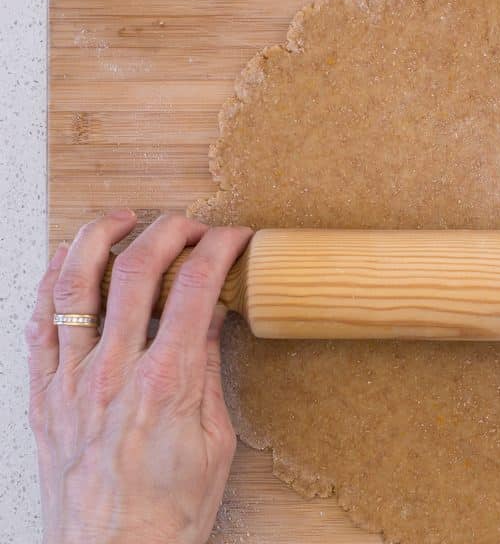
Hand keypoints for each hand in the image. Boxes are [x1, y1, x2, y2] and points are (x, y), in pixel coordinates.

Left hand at [26, 210, 252, 543]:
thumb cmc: (169, 511)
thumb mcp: (216, 440)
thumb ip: (210, 372)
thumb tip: (213, 319)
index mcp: (167, 383)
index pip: (195, 288)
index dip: (218, 248)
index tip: (234, 236)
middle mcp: (113, 372)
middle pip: (136, 270)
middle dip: (168, 229)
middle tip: (189, 223)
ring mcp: (70, 380)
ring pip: (74, 283)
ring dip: (100, 237)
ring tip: (123, 218)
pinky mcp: (42, 395)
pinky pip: (36, 322)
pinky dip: (50, 281)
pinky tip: (68, 261)